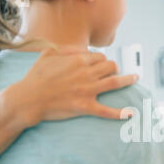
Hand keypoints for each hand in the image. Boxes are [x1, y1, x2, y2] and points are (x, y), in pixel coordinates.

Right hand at [9, 46, 138, 128]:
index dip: (102, 60)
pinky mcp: (85, 106)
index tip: (101, 65)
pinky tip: (130, 114)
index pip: (100, 57)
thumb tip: (81, 49)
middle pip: (110, 66)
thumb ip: (66, 49)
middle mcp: (86, 74)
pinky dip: (120, 113)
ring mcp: (87, 91)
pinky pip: (106, 111)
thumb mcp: (48, 54)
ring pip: (114, 83)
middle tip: (113, 72)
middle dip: (114, 68)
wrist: (28, 99)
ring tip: (136, 78)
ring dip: (128, 80)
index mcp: (78, 60)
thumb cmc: (36, 76)